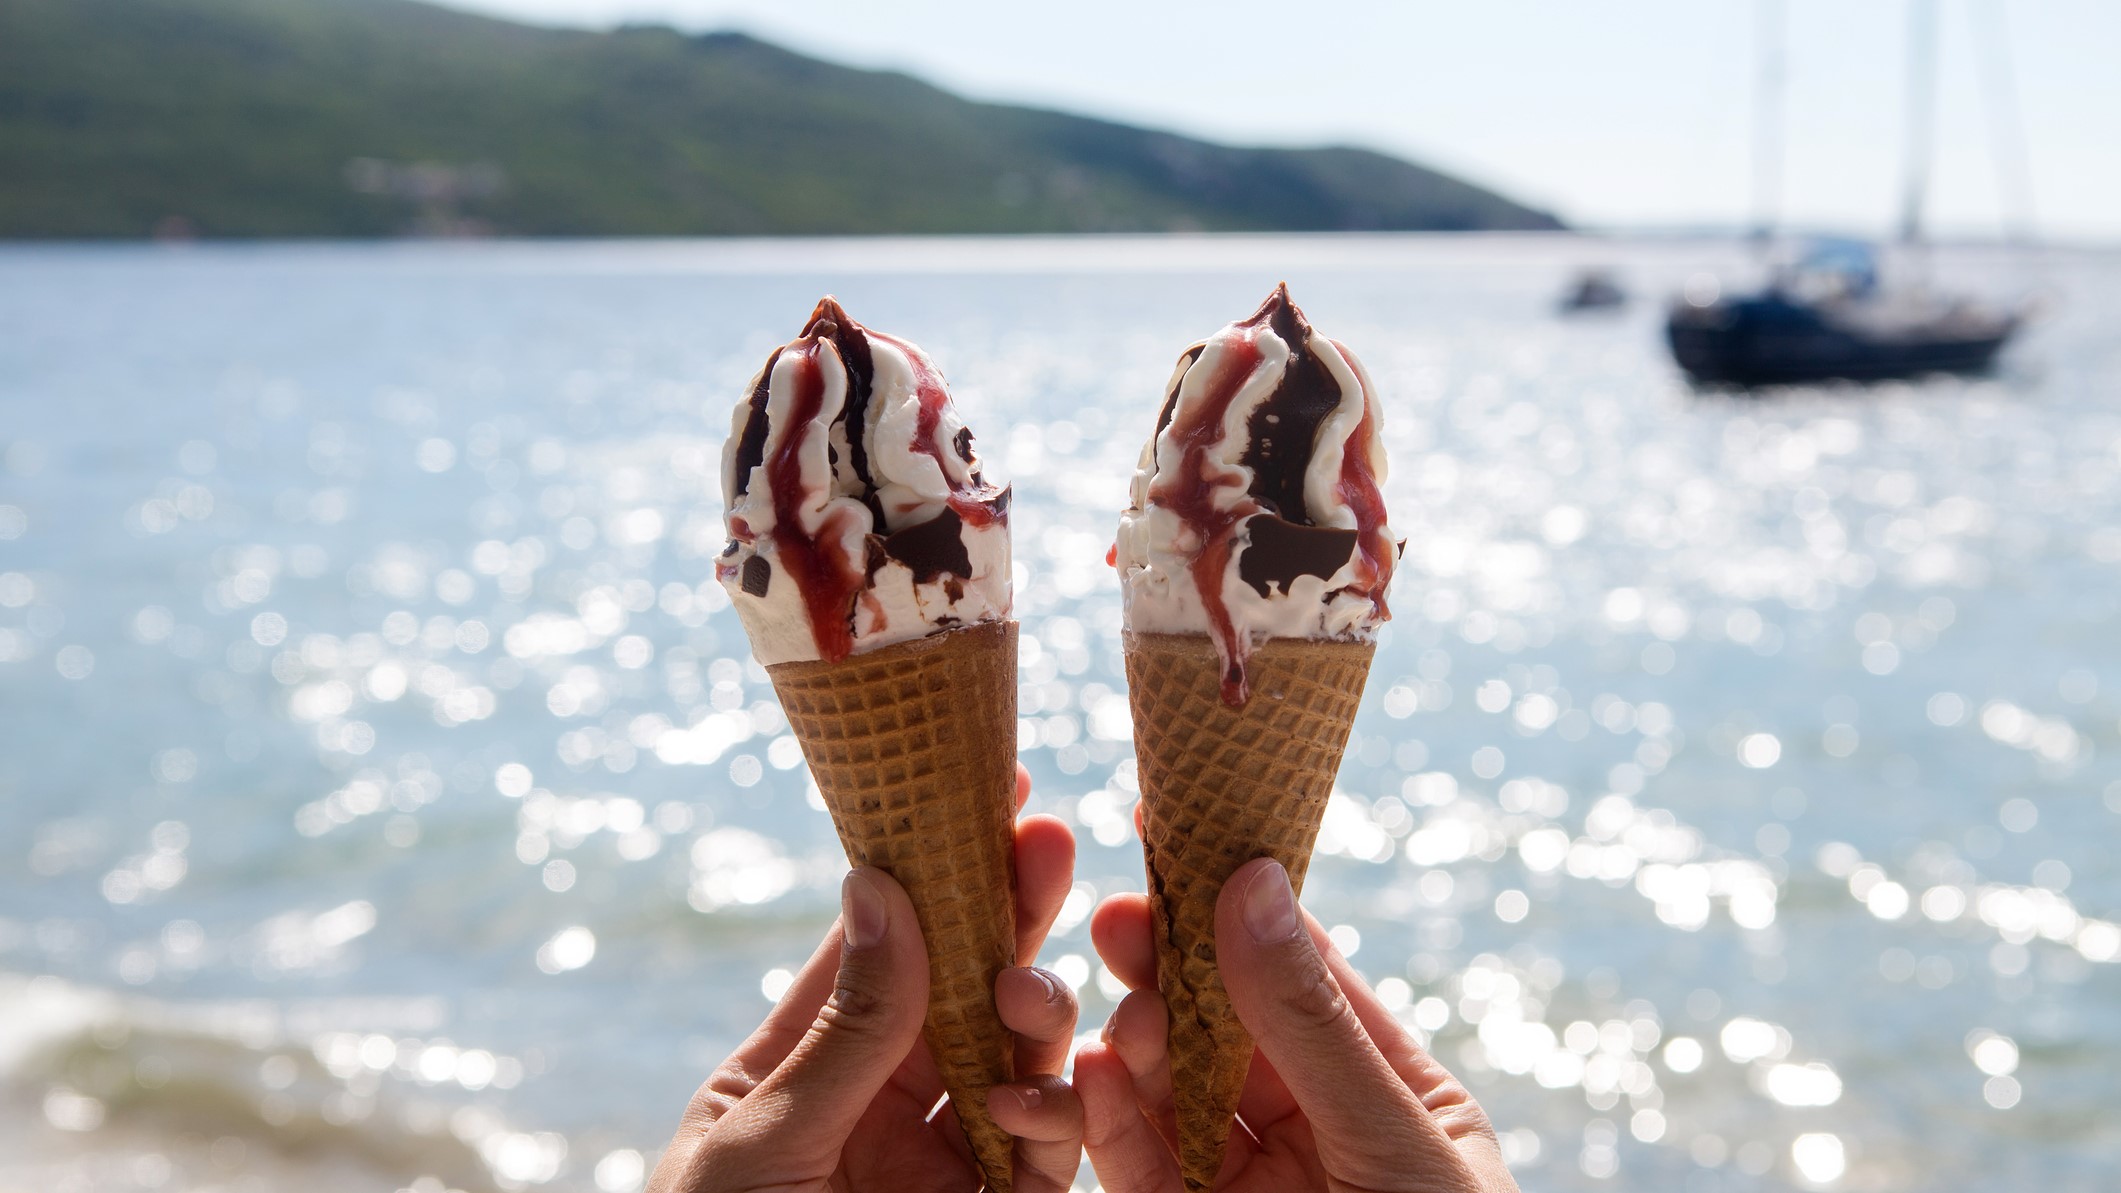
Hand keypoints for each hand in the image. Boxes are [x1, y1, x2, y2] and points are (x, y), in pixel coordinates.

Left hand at [651, 765, 1083, 1192]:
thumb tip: (878, 885)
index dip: (934, 868)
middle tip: (1044, 845)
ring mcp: (943, 1163)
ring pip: (1024, 1064)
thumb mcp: (760, 1139)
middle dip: (1013, 915)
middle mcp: (886, 1104)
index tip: (988, 787)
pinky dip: (1054, 1123)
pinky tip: (1023, 1101)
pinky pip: (1046, 1161)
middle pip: (970, 990)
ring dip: (1040, 1013)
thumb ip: (840, 1035)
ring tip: (1021, 992)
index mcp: (812, 1065)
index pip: (885, 948)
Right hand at [1076, 858, 1517, 1192]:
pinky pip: (1140, 1164)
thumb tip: (1253, 883)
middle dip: (1165, 970)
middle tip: (1117, 926)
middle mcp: (1313, 1122)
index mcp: (1388, 1084)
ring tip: (1098, 1023)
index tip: (1174, 825)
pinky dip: (1105, 1124)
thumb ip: (1313, 1028)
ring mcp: (1247, 1179)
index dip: (1237, 899)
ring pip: (1166, 1088)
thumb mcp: (1391, 1148)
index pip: (1302, 968)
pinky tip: (1083, 1085)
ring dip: (1124, 1046)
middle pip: (1221, 1019)